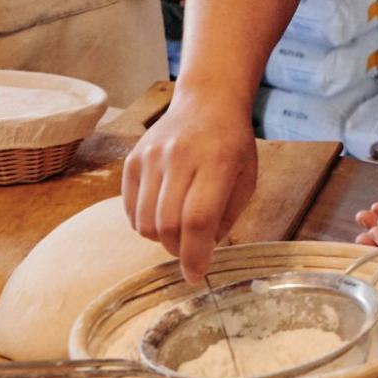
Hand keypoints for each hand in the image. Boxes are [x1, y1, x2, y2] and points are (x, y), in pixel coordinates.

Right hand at [121, 89, 257, 280]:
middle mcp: (179, 157)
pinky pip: (130, 210)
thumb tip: (202, 251)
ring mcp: (152, 157)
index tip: (196, 275)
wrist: (207, 102)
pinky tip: (161, 212)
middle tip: (190, 251)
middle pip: (168, 224)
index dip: (194, 255)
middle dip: (178, 251)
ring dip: (160, 238)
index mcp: (217, 162)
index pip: (198, 219)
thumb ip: (227, 216)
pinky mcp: (133, 159)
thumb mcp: (247, 179)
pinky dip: (144, 223)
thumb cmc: (232, 144)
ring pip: (145, 222)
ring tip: (177, 228)